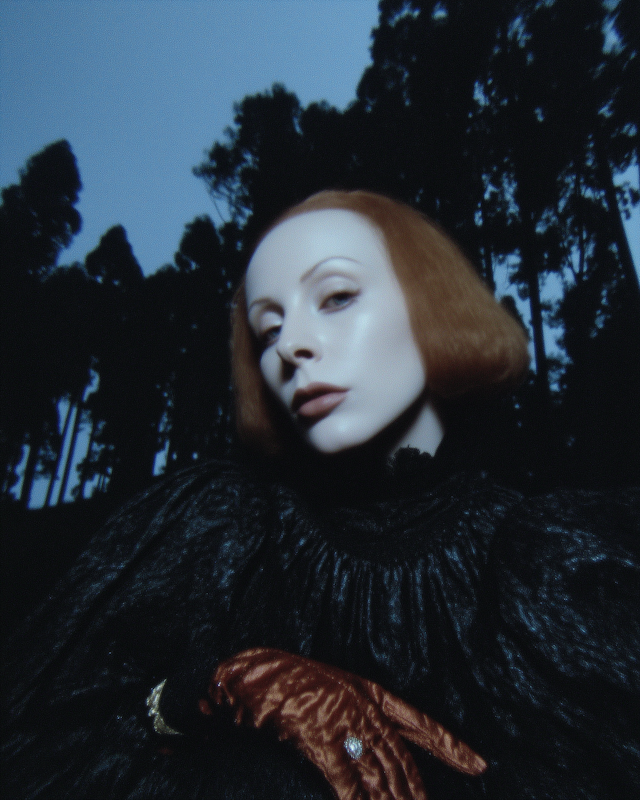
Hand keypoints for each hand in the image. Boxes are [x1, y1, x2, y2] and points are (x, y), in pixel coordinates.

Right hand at [206, 648, 485, 799]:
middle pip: (401, 761)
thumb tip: (369, 751)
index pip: (418, 722)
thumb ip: (352, 717)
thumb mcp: (327, 690)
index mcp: (366, 692)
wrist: (246, 675)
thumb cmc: (284, 681)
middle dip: (417, 795)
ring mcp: (341, 722)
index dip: (450, 745)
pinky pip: (347, 780)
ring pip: (380, 775)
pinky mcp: (319, 737)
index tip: (480, 764)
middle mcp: (360, 707)